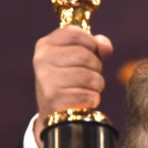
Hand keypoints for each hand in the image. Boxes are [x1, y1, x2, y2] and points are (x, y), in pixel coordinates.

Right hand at [31, 26, 113, 147]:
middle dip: (96, 67)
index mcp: (45, 44)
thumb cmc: (70, 80)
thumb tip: (105, 47)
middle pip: (85, 55)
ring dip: (97, 84)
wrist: (55, 114)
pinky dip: (93, 99)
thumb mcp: (78, 58)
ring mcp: (46, 79)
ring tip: (87, 89)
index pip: (75, 33)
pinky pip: (88, 95)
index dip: (90, 43)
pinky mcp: (54, 99)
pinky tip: (84, 101)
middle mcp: (42, 59)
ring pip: (89, 76)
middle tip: (89, 76)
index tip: (91, 53)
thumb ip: (95, 46)